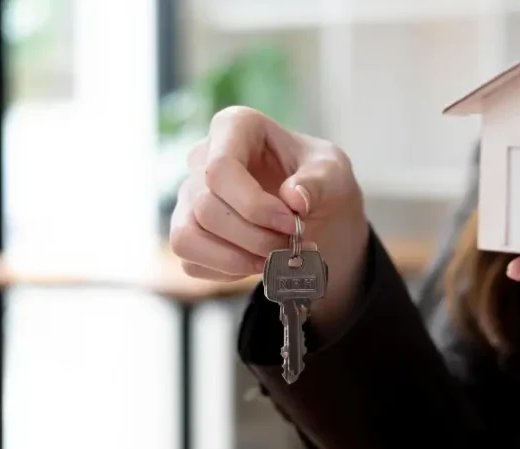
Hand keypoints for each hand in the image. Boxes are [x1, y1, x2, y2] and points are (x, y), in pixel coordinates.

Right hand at [169, 106, 368, 337]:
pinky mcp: (186, 231)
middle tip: (291, 245)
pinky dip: (228, 271)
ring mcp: (188, 197)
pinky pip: (191, 261)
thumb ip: (319, 182)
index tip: (292, 223)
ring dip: (235, 259)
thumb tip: (294, 199)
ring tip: (273, 260)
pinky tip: (257, 262)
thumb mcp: (333, 173)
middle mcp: (202, 159)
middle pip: (206, 207)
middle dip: (253, 237)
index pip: (221, 168)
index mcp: (234, 127)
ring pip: (187, 237)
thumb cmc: (318, 180)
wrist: (316, 210)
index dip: (254, 206)